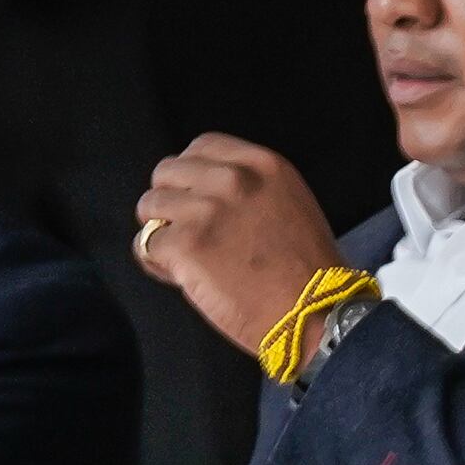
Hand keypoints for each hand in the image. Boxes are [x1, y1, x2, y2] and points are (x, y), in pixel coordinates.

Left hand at [132, 135, 349, 364]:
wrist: (319, 317)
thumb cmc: (311, 275)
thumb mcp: (291, 206)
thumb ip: (249, 189)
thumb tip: (202, 192)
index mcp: (263, 166)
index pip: (200, 147)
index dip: (191, 176)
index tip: (198, 200)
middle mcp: (233, 179)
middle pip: (167, 172)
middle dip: (172, 202)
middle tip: (193, 234)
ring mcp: (206, 210)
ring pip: (149, 206)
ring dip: (162, 232)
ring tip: (191, 259)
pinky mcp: (185, 244)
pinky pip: (145, 245)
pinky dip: (158, 264)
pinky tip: (186, 278)